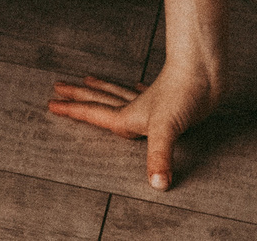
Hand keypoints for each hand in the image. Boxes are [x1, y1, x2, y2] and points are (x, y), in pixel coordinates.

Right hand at [46, 62, 220, 190]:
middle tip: (59, 86)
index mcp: (128, 117)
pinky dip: (135, 90)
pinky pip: (143, 93)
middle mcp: (135, 107)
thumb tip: (156, 184)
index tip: (51, 104)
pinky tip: (136, 86)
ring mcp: (151, 101)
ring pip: (118, 93)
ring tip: (89, 80)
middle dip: (78, 95)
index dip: (72, 111)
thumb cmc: (183, 96)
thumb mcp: (167, 129)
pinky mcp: (168, 98)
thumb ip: (159, 157)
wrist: (204, 72)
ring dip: (102, 88)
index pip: (93, 113)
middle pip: (100, 99)